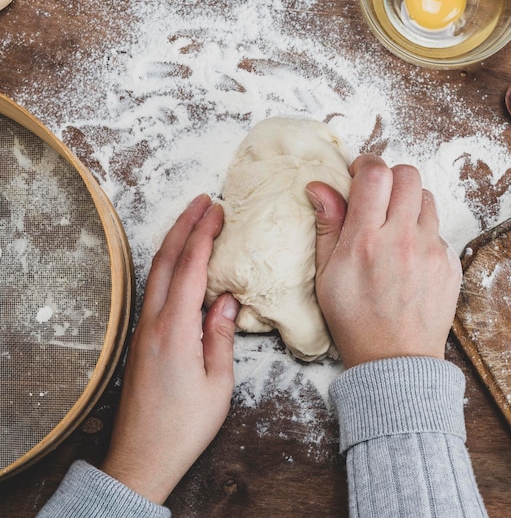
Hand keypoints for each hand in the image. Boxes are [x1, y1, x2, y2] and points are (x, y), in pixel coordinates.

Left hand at [101, 194, 239, 503]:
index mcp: (175, 330)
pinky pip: (155, 289)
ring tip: (192, 219)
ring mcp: (144, 329)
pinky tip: (179, 261)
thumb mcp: (217, 383)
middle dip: (184, 225)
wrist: (143, 455)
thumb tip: (225, 300)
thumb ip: (220, 336)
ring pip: (157, 272)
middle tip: (203, 199)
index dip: (203, 235)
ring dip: (174, 241)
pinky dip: (168, 264)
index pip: (191, 269)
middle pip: (167, 261)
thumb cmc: (184, 424)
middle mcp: (154, 323)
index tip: (217, 210)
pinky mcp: (142, 338)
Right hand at [306, 155, 460, 367]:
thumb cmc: (354, 319)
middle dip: (390, 178)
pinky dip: (424, 232)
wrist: (395, 360)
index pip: (375, 174)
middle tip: (378, 197)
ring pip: (427, 199)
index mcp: (366, 240)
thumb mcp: (326, 275)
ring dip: (409, 203)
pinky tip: (410, 254)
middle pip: (408, 175)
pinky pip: (440, 230)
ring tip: (395, 226)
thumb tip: (321, 187)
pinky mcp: (450, 264)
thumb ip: (327, 226)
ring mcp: (432, 251)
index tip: (359, 174)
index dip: (366, 165)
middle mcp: (403, 240)